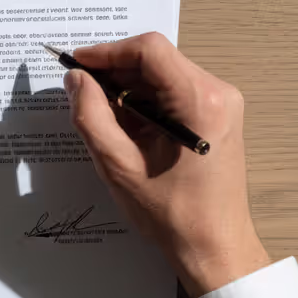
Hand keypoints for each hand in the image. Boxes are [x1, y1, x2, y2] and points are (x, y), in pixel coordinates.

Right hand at [64, 33, 269, 297]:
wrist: (215, 246)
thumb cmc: (172, 214)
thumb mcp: (119, 166)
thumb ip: (92, 117)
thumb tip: (76, 80)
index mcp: (200, 101)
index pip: (149, 50)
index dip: (107, 52)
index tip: (76, 65)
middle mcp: (218, 93)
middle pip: (157, 59)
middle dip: (115, 71)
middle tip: (81, 92)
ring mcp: (222, 103)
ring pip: (163, 74)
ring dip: (128, 87)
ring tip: (101, 114)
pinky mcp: (217, 115)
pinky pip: (174, 91)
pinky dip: (145, 100)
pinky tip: (125, 125)